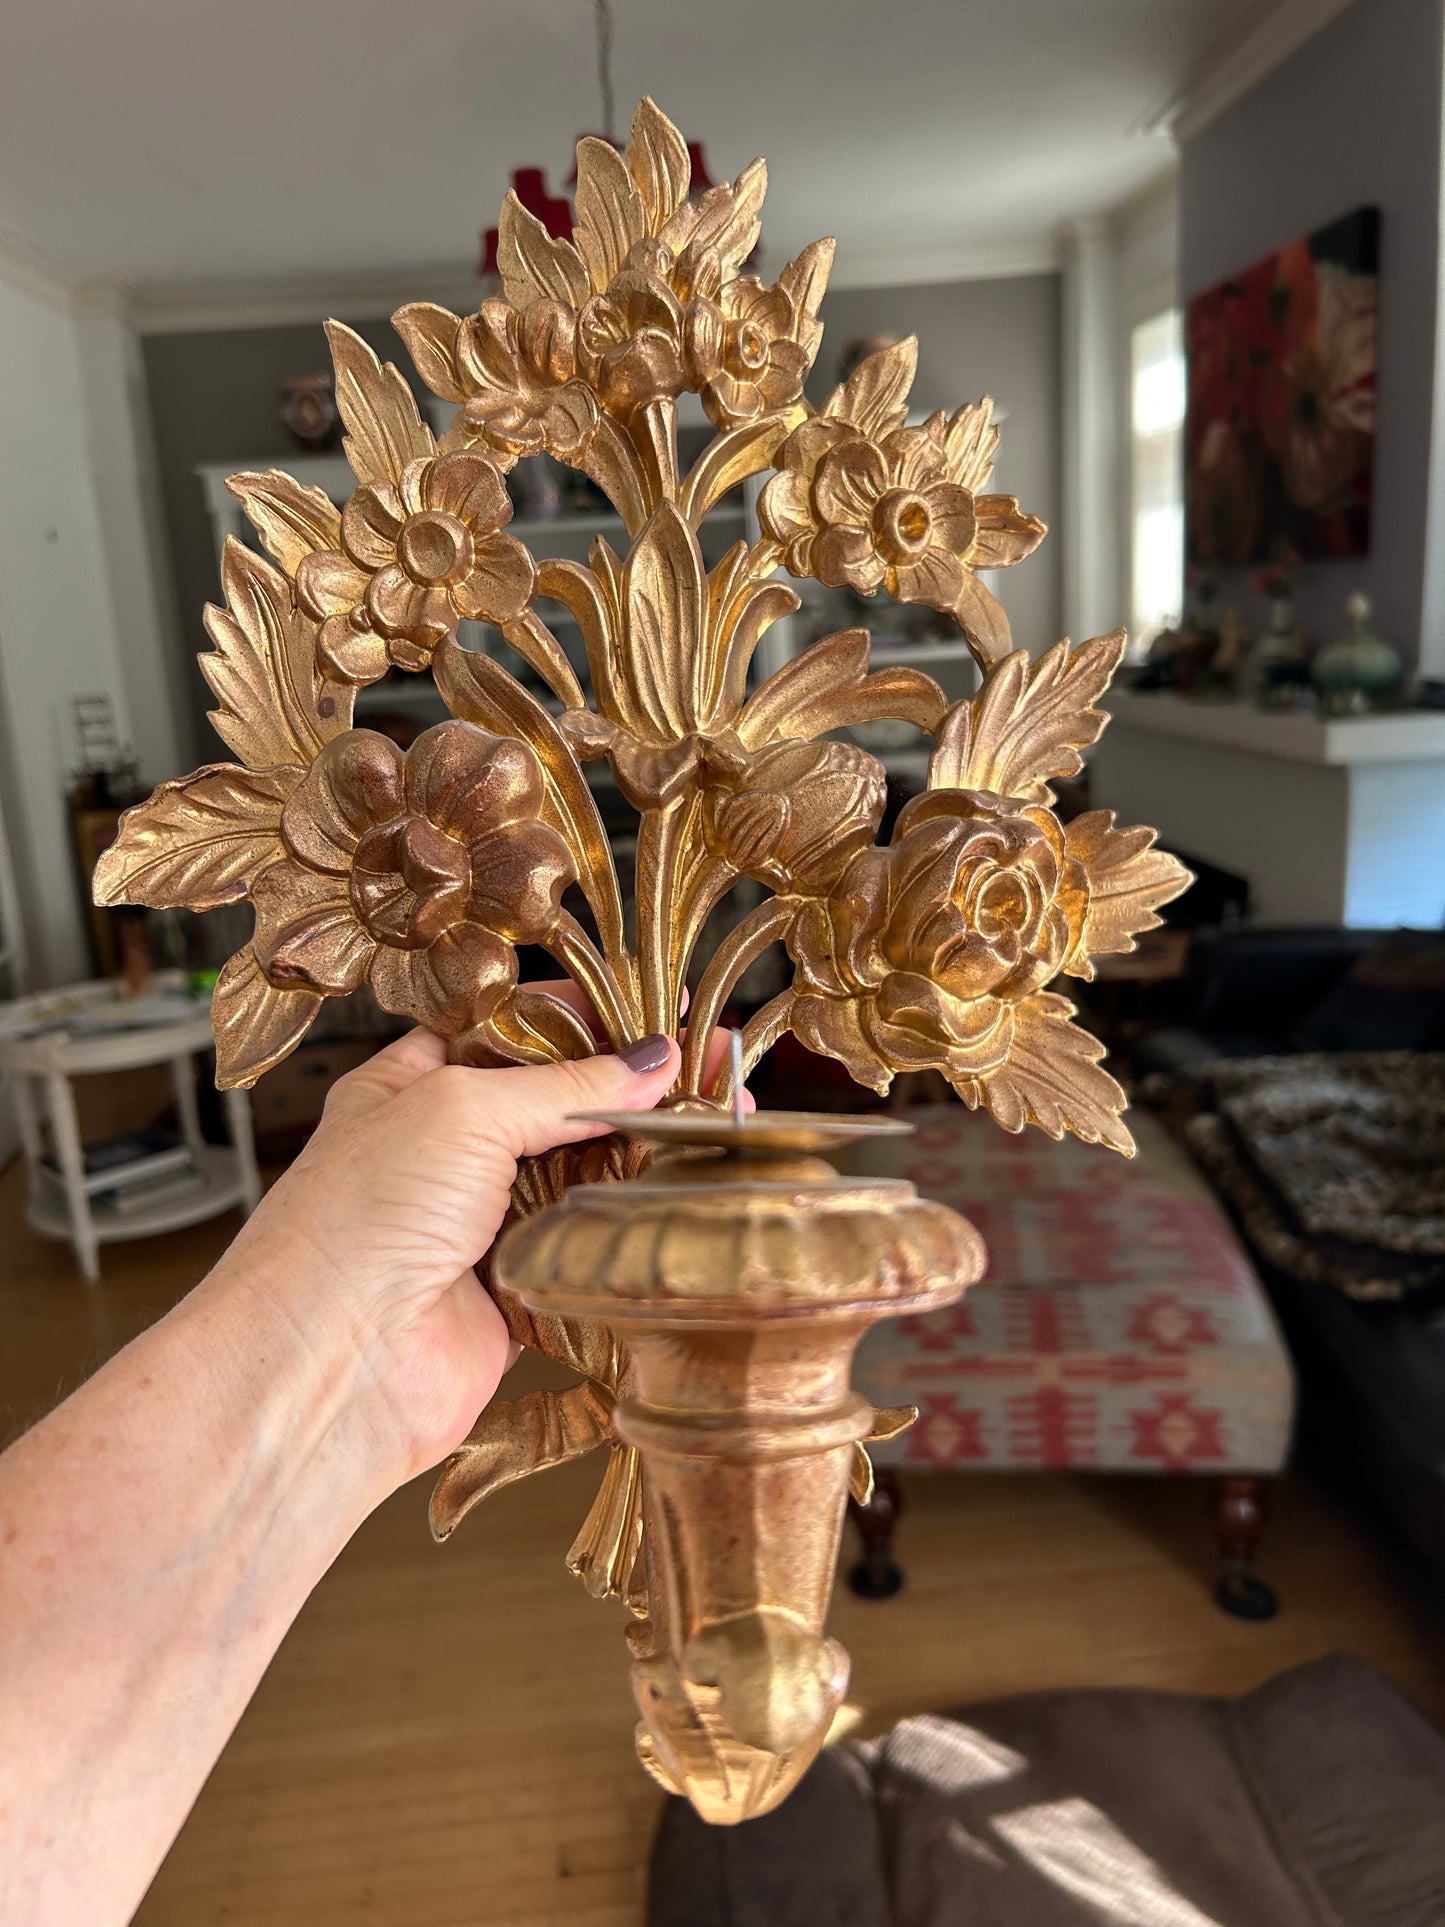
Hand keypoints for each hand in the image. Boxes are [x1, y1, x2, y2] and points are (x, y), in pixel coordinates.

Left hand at [210, 1021, 735, 1495]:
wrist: (334, 1365)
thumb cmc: (359, 1222)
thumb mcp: (463, 1111)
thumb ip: (565, 1085)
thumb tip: (652, 1060)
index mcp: (412, 1086)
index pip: (513, 1031)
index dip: (586, 1016)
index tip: (659, 1007)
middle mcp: (446, 1151)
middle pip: (559, 1101)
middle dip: (633, 1084)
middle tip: (714, 1064)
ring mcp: (484, 1223)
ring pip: (582, 1173)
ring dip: (643, 1152)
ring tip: (721, 1122)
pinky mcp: (521, 1289)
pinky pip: (590, 1245)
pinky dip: (633, 1226)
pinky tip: (686, 1195)